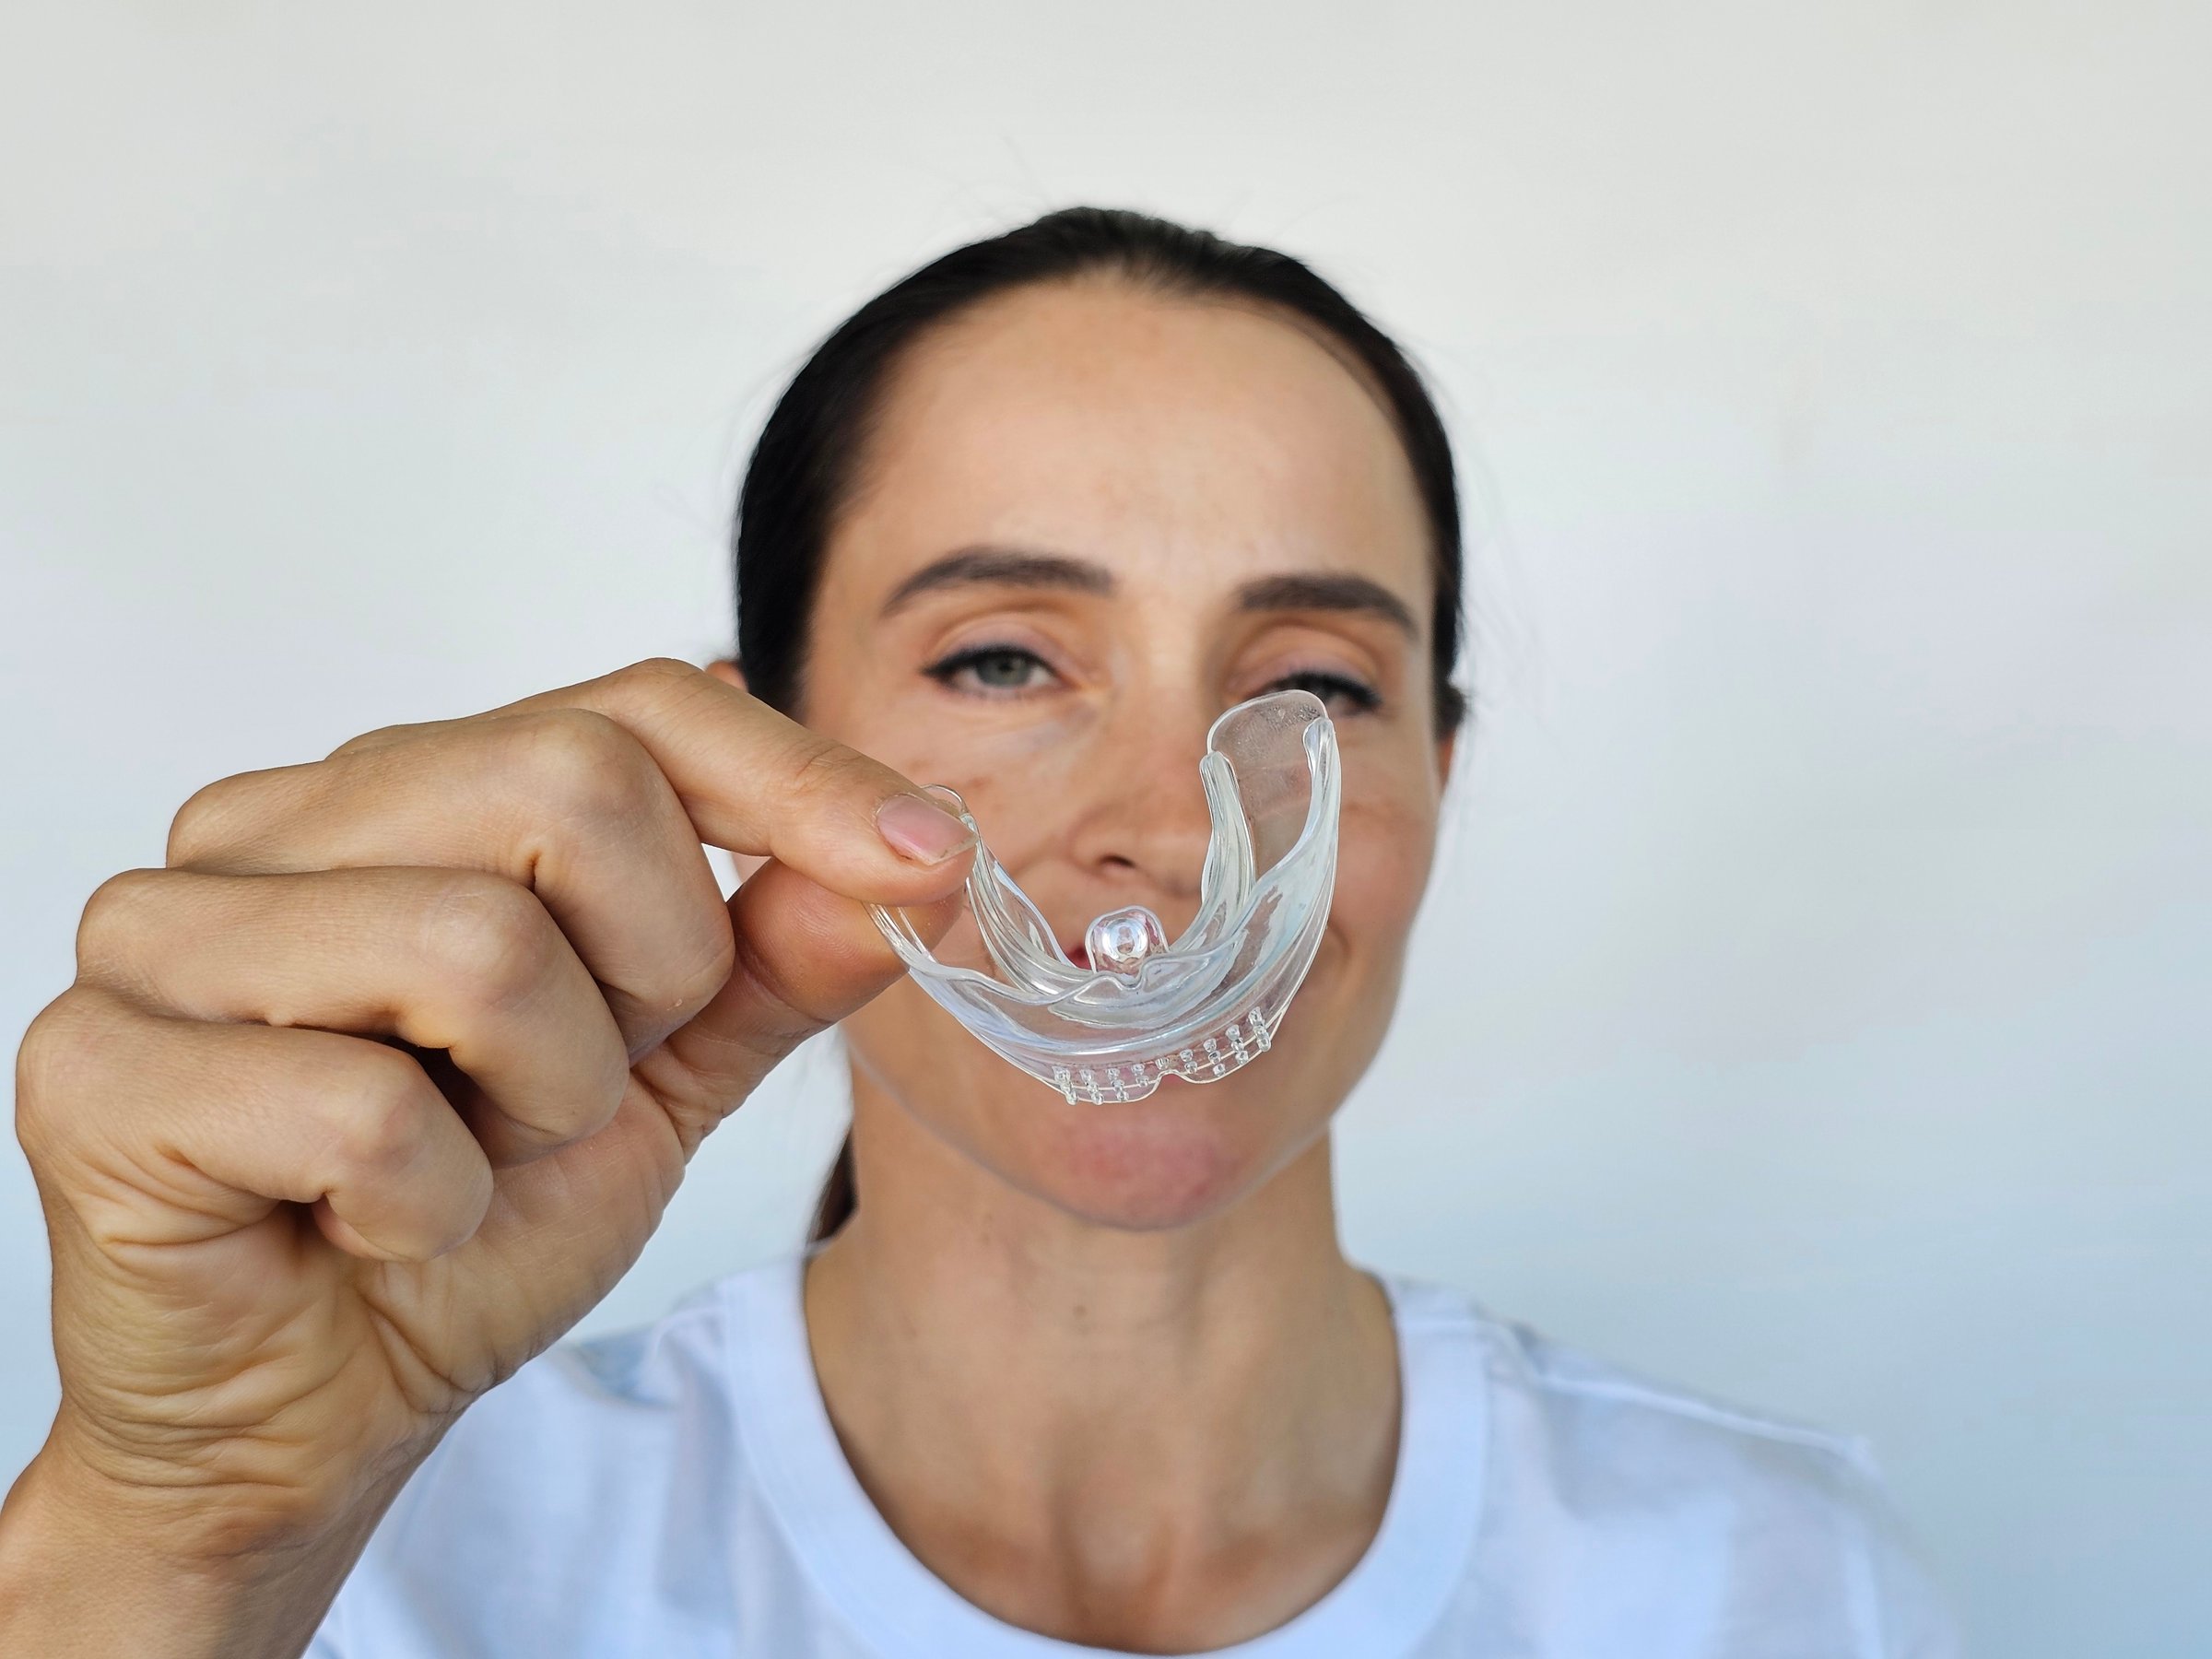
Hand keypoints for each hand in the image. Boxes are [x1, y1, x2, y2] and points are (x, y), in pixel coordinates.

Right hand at [0, 657, 973, 1654]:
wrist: (317, 1408)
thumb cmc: (469, 1218)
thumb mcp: (663, 1080)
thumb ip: (770, 964)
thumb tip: (907, 857)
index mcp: (404, 793)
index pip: (630, 709)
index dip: (800, 779)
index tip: (929, 862)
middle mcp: (273, 823)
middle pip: (570, 785)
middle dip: (653, 970)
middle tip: (589, 1085)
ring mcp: (162, 931)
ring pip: (480, 943)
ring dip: (542, 1101)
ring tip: (473, 1155)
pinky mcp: (97, 1068)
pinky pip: (364, 1105)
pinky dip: (430, 1202)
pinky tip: (374, 1225)